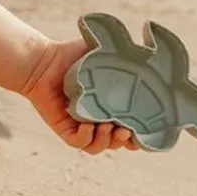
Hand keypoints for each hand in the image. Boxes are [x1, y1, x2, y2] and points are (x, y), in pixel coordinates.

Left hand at [21, 39, 140, 154]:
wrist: (44, 60)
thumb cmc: (72, 54)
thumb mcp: (105, 51)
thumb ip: (127, 51)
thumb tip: (152, 49)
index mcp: (110, 107)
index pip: (130, 128)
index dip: (139, 135)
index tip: (144, 130)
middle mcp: (97, 119)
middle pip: (116, 142)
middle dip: (124, 141)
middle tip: (126, 130)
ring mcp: (80, 126)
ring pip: (98, 146)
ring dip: (107, 141)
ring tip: (109, 127)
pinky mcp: (64, 128)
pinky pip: (78, 143)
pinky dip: (86, 138)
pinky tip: (89, 125)